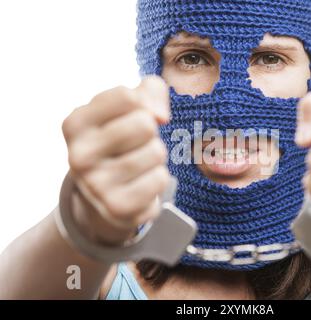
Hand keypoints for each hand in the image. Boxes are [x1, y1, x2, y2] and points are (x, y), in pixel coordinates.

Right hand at [62, 76, 170, 243]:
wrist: (104, 195)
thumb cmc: (120, 141)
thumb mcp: (128, 107)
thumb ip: (149, 90)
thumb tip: (160, 116)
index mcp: (75, 124)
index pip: (127, 96)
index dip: (141, 105)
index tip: (132, 118)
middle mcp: (78, 155)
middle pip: (145, 124)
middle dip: (150, 133)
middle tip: (135, 145)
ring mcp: (96, 184)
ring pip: (156, 151)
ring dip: (155, 157)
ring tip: (137, 164)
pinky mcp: (118, 207)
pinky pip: (161, 179)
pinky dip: (159, 179)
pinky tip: (141, 183)